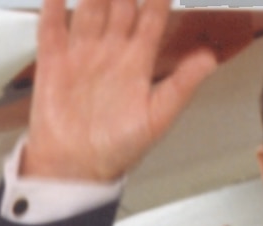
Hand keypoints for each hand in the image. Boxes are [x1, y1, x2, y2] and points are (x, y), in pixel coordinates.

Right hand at [24, 0, 217, 181]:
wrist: (73, 171)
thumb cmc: (115, 151)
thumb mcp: (157, 119)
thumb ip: (181, 86)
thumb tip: (210, 59)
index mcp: (137, 62)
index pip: (153, 16)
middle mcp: (111, 52)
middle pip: (121, 3)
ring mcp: (82, 55)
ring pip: (90, 8)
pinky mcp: (53, 64)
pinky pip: (52, 28)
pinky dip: (53, 8)